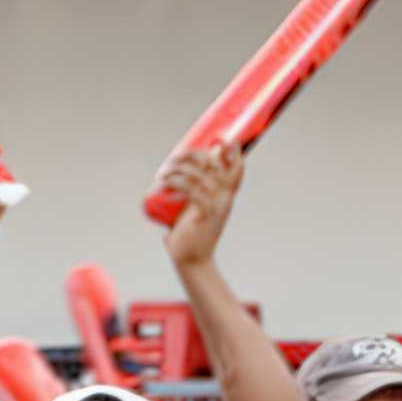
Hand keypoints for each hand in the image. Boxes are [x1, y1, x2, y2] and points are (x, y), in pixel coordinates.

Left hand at [157, 147, 243, 267]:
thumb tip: (174, 182)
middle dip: (196, 155)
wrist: (192, 260)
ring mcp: (217, 207)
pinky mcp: (205, 216)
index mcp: (225, 196)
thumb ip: (190, 198)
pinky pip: (194, 191)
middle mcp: (225, 199)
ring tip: (164, 171)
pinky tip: (166, 180)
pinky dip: (178, 182)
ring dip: (181, 168)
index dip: (234, 153)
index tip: (223, 140)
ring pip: (203, 176)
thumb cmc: (191, 236)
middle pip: (216, 166)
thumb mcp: (193, 211)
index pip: (236, 170)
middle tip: (176, 156)